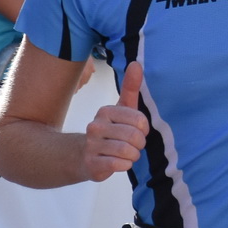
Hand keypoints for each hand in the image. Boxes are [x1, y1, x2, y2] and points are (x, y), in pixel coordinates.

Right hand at [83, 62, 148, 181]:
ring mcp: (92, 145)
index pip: (139, 120)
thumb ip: (131, 87)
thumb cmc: (110, 130)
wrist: (83, 156)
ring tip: (129, 154)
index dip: (144, 129)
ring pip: (127, 151)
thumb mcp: (122, 108)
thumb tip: (136, 63)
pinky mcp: (92, 163)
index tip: (139, 131)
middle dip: (140, 143)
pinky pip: (119, 165)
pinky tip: (120, 162)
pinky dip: (125, 165)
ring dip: (133, 155)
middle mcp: (96, 126)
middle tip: (134, 145)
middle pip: (134, 136)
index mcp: (106, 111)